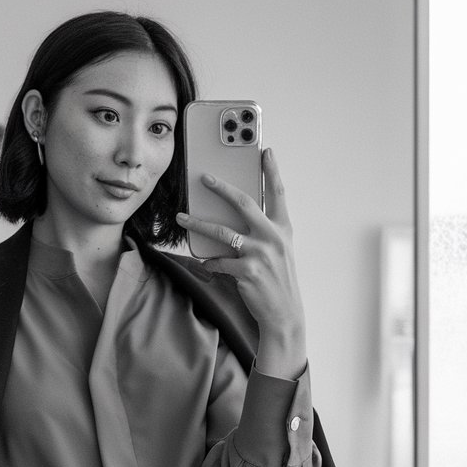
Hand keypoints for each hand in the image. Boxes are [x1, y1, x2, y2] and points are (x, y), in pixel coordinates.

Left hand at [176, 148, 306, 378]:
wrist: (283, 315)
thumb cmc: (277, 281)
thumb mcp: (278, 252)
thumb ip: (261, 233)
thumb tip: (230, 219)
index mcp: (283, 229)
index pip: (278, 193)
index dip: (271, 171)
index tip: (265, 150)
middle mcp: (273, 237)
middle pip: (244, 202)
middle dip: (221, 187)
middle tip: (204, 177)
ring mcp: (261, 253)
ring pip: (222, 231)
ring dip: (198, 223)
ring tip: (182, 218)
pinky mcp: (248, 271)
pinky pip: (219, 261)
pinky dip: (210, 262)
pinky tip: (207, 264)